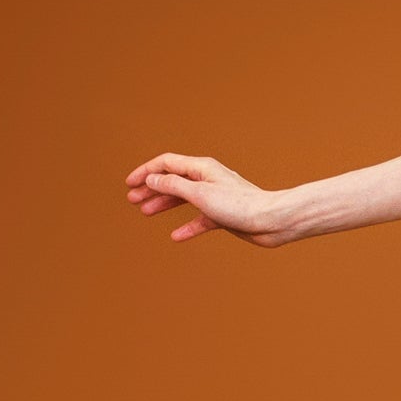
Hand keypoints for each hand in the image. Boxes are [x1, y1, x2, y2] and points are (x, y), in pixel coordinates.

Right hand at [126, 151, 290, 244]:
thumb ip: (174, 185)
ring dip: (163, 205)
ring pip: (183, 199)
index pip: (166, 163)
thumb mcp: (200, 194)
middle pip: (172, 180)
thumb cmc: (239, 205)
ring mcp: (215, 197)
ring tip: (145, 213)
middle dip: (151, 188)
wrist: (271, 222)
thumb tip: (153, 179)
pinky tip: (176, 237)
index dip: (145, 172)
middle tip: (132, 200)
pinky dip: (187, 226)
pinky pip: (200, 219)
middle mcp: (207, 179)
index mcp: (201, 168)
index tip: (129, 184)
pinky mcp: (224, 215)